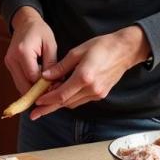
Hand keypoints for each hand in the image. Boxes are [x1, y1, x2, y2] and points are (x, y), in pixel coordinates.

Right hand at [4, 7, 57, 95]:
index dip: (45, 86)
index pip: (33, 77)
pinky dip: (28, 85)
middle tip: (53, 92)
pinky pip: (19, 81)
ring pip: (20, 86)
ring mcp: (9, 63)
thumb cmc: (40, 31)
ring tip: (47, 88)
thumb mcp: (50, 45)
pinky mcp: (9, 65)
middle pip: (24, 85)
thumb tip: (54, 83)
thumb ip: (52, 65)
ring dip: (33, 90)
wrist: (25, 22)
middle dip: (38, 92)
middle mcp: (12, 59)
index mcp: (23, 52)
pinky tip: (39, 84)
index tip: (57, 87)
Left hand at [33, 25, 149, 119]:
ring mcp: (98, 93)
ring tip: (45, 103)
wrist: (124, 50)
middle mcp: (91, 89)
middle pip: (66, 103)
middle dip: (49, 108)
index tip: (35, 103)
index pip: (61, 94)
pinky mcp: (101, 94)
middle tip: (35, 113)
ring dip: (59, 104)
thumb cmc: (101, 46)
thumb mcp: (77, 52)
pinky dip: (70, 99)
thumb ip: (60, 67)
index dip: (47, 100)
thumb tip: (45, 76)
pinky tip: (62, 94)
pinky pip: (81, 100)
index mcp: (84, 77)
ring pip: (73, 103)